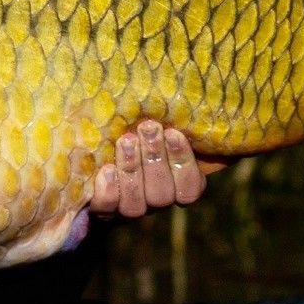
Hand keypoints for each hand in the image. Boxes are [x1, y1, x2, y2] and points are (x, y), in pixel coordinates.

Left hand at [89, 118, 219, 217]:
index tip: (173, 132)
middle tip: (148, 127)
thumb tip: (208, 93)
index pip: (190, 187)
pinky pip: (107, 209)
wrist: (95, 157)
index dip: (184, 163)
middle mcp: (154, 200)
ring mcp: (128, 208)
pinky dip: (108, 190)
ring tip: (126, 140)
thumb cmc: (136, 130)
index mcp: (176, 184)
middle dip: (156, 158)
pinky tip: (106, 169)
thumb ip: (177, 121)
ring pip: (137, 204)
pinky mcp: (102, 210)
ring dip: (132, 169)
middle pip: (162, 194)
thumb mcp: (159, 127)